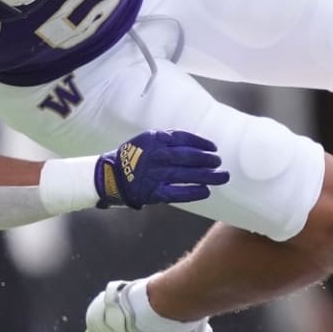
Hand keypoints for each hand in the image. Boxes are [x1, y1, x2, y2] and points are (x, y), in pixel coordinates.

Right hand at [93, 130, 228, 208]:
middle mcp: (156, 156)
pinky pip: (177, 192)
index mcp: (155, 140)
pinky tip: (206, 191)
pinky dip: (193, 192)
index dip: (201, 143)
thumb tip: (196, 143)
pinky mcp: (153, 192)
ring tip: (223, 176)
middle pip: (188, 156)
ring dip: (207, 175)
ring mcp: (155, 175)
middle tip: (219, 162)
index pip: (183, 138)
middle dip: (207, 159)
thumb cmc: (133, 156)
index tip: (213, 147)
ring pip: (186, 174)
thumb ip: (168, 139)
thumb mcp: (147, 140)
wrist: (110, 175)